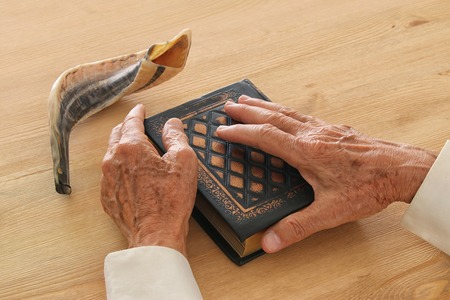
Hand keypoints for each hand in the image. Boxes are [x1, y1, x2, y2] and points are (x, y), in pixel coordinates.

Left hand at [100, 104, 197, 256]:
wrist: (155, 234)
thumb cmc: (170, 200)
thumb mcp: (184, 161)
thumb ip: (176, 137)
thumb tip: (172, 125)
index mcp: (131, 148)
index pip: (131, 121)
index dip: (138, 113)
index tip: (140, 109)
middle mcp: (113, 161)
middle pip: (117, 135)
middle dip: (127, 128)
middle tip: (137, 126)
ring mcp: (107, 180)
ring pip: (112, 155)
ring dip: (122, 149)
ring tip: (136, 151)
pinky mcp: (107, 197)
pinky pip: (111, 175)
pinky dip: (120, 169)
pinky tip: (132, 175)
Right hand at [216, 96, 435, 252]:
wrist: (401, 169)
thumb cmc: (369, 186)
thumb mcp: (331, 212)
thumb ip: (298, 226)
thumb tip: (270, 241)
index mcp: (306, 151)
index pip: (265, 136)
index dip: (240, 132)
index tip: (222, 129)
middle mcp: (312, 134)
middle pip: (272, 117)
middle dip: (247, 111)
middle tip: (227, 106)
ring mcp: (324, 129)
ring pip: (287, 112)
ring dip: (264, 105)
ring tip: (248, 100)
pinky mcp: (334, 129)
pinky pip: (301, 114)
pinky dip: (284, 110)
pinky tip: (284, 112)